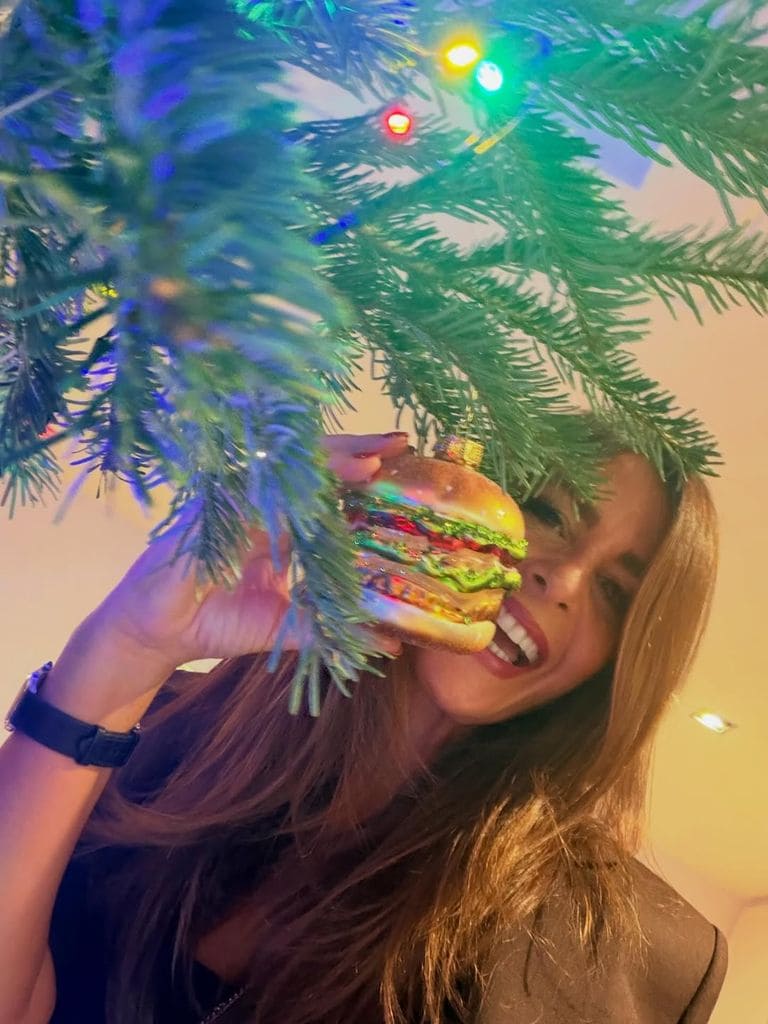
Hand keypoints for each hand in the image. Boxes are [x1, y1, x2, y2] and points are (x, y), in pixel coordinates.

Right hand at [89, 433, 408, 674]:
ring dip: (327, 465)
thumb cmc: (218, 622)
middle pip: (309, 464)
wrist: (158, 636)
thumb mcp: (288, 627)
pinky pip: (246, 497)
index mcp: (280, 522)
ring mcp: (232, 505)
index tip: (401, 457)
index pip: (324, 484)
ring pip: (284, 472)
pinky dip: (279, 493)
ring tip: (370, 461)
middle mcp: (259, 505)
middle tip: (397, 442)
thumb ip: (333, 628)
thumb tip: (392, 643)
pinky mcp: (207, 517)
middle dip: (355, 450)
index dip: (360, 468)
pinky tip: (309, 490)